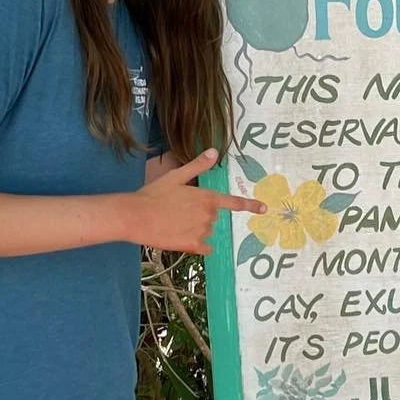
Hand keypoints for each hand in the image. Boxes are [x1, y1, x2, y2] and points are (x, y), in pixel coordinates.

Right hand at [128, 148, 262, 253]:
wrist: (135, 217)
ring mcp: (202, 232)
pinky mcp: (192, 246)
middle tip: (177, 209)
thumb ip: (197, 166)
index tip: (264, 208)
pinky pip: (204, 247)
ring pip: (206, 230)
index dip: (251, 205)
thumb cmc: (154, 194)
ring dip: (196, 227)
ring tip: (173, 221)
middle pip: (213, 216)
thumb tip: (214, 151)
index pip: (235, 202)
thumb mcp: (176, 176)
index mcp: (207, 198)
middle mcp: (209, 216)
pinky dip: (198, 244)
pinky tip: (182, 237)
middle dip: (200, 212)